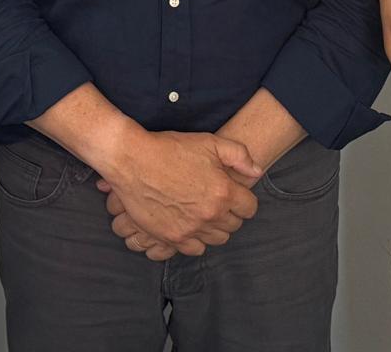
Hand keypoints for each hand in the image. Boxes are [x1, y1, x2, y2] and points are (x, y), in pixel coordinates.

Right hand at [96, 130, 261, 256]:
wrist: (133, 160)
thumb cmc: (171, 149)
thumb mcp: (210, 142)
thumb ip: (239, 155)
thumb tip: (256, 171)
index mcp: (223, 192)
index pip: (249, 208)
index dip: (244, 200)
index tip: (235, 194)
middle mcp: (210, 214)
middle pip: (234, 226)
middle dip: (230, 214)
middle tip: (218, 201)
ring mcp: (191, 229)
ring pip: (216, 239)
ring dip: (214, 228)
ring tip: (204, 213)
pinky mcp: (171, 237)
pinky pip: (195, 249)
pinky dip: (196, 239)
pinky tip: (191, 225)